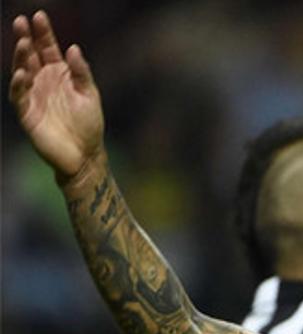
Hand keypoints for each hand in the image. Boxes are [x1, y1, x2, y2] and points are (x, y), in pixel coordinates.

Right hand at [9, 11, 103, 179]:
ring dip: (20, 58)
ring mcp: (33, 96)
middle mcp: (43, 81)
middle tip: (21, 22)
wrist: (85, 154)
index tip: (39, 15)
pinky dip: (19, 84)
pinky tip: (22, 73)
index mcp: (59, 74)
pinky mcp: (27, 113)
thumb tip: (73, 48)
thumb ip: (81, 72)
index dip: (43, 33)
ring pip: (22, 71)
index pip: (47, 48)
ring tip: (22, 43)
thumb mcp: (90, 94)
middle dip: (25, 38)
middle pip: (30, 55)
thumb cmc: (89, 124)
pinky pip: (19, 96)